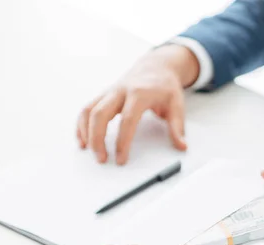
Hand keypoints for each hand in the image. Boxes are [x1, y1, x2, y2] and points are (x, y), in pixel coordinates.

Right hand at [77, 45, 199, 164]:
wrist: (156, 66)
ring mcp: (110, 91)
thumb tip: (182, 146)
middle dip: (97, 138)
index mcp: (139, 93)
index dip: (122, 141)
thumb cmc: (165, 87)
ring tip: (89, 151)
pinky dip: (81, 124)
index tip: (121, 159)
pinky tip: (83, 139)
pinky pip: (87, 108)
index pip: (127, 120)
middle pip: (100, 114)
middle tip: (101, 159)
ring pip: (89, 110)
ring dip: (86, 132)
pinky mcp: (104, 95)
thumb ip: (177, 127)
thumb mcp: (177, 105)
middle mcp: (120, 91)